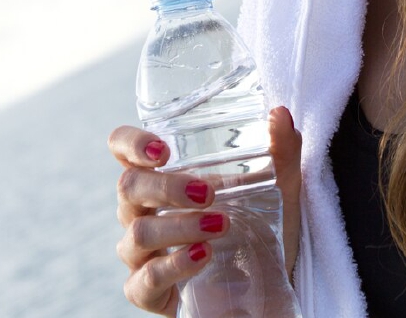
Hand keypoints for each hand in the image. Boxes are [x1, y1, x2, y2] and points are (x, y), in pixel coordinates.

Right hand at [108, 106, 301, 315]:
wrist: (267, 282)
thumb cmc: (260, 227)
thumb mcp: (277, 188)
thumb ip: (281, 151)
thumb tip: (281, 114)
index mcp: (161, 178)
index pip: (123, 149)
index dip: (130, 143)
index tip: (162, 150)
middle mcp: (142, 211)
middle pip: (128, 187)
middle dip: (166, 187)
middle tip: (207, 193)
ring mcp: (141, 253)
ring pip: (138, 233)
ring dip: (179, 227)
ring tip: (221, 225)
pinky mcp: (148, 291)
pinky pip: (145, 280)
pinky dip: (174, 266)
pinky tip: (203, 257)